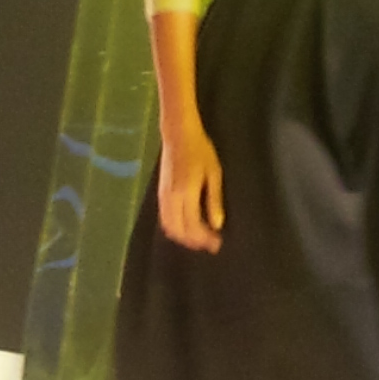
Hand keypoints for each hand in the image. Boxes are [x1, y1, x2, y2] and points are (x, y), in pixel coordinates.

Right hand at [158, 123, 224, 252]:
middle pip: (179, 230)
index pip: (193, 226)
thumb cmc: (200, 150)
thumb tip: (217, 224)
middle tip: (210, 244)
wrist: (178, 134)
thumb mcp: (214, 174)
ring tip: (199, 239)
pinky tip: (186, 227)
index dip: (205, 238)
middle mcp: (172, 198)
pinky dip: (174, 228)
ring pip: (169, 226)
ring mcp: (163, 196)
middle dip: (194, 241)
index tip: (218, 242)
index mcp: (186, 193)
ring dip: (183, 237)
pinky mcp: (160, 193)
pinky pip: (164, 218)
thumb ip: (214, 200)